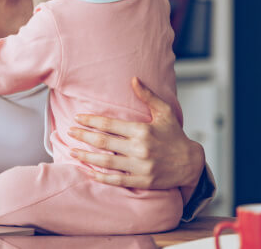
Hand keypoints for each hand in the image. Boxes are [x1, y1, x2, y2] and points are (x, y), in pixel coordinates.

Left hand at [68, 77, 204, 192]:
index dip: (91, 121)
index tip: (77, 118)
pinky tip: (89, 172)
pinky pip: (117, 180)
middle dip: (83, 136)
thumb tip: (133, 79)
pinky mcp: (142, 181)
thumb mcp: (164, 112)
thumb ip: (147, 96)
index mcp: (142, 131)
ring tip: (73, 152)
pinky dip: (101, 177)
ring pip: (106, 162)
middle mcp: (140, 149)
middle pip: (103, 142)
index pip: (109, 125)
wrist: (191, 163)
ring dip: (87, 157)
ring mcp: (140, 167)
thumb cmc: (175, 135)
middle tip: (69, 132)